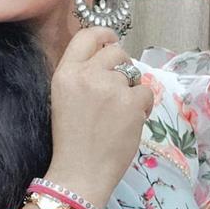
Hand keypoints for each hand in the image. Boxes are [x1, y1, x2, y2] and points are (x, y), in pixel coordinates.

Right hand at [48, 27, 153, 205]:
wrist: (80, 173)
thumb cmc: (70, 142)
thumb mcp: (63, 100)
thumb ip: (80, 77)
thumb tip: (107, 59)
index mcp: (65, 73)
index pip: (87, 36)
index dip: (104, 35)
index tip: (112, 41)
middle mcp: (87, 74)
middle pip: (116, 52)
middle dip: (123, 67)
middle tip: (119, 90)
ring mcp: (110, 87)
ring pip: (134, 74)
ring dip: (132, 90)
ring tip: (120, 114)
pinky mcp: (131, 103)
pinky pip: (146, 93)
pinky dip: (143, 107)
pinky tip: (130, 122)